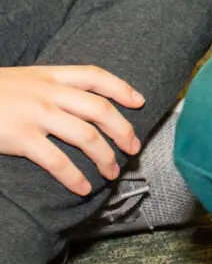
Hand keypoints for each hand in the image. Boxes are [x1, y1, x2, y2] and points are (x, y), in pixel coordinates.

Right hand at [0, 66, 143, 194]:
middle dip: (122, 129)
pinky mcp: (21, 138)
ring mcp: (36, 115)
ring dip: (105, 157)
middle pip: (100, 109)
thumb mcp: (21, 80)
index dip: (121, 88)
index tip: (139, 101)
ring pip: (86, 137)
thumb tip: (77, 104)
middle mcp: (48, 93)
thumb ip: (48, 87)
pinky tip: (83, 188)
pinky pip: (58, 161)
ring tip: (112, 172)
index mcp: (49, 75)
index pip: (95, 76)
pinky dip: (74, 177)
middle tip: (133, 147)